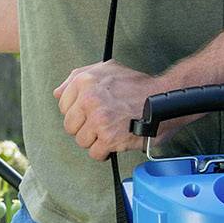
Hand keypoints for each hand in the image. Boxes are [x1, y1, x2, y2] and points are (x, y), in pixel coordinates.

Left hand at [53, 60, 179, 159]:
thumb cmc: (137, 86)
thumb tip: (58, 93)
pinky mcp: (109, 138)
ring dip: (95, 140)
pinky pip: (95, 153)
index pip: (62, 106)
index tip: (89, 113)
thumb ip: (77, 78)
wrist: (164, 99)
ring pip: (81, 141)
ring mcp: (99, 120)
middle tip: (100, 124)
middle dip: (84, 127)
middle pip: (70, 125)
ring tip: (109, 131)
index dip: (77, 112)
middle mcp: (89, 99)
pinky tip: (114, 142)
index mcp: (85, 81)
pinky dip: (104, 152)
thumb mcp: (106, 69)